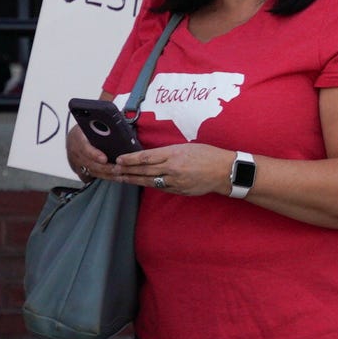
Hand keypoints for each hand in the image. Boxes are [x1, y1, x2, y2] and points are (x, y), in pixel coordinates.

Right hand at [65, 124, 123, 183]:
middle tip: (118, 169)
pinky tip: (112, 177)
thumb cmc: (87, 129)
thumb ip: (102, 128)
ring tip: (119, 174)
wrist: (75, 136)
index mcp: (77, 136)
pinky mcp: (77, 168)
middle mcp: (74, 150)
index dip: (94, 154)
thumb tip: (117, 130)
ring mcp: (74, 160)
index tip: (104, 159)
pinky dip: (100, 177)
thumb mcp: (92, 125)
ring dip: (105, 174)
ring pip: (90, 171)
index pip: (84, 147)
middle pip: (88, 163)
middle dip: (104, 167)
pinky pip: (88, 176)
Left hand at [114, 140, 233, 196]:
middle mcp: (172, 168)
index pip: (146, 157)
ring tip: (121, 179)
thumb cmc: (208, 155)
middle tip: (113, 171)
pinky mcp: (179, 190)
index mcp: (174, 154)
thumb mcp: (187, 147)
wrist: (224, 171)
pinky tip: (140, 184)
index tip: (119, 159)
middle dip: (127, 170)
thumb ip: (169, 152)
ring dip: (133, 180)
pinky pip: (161, 188)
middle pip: (144, 170)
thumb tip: (152, 156)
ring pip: (149, 181)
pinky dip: (150, 185)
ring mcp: (175, 181)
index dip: (131, 159)